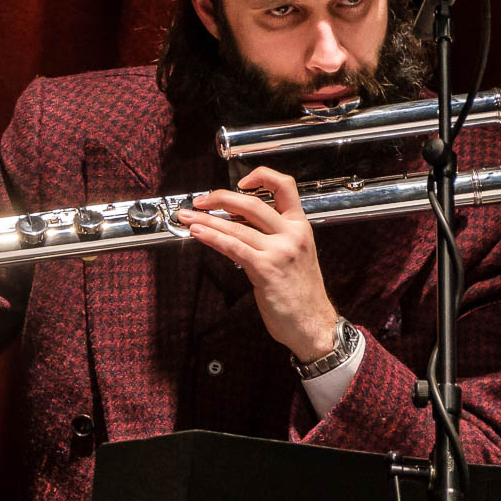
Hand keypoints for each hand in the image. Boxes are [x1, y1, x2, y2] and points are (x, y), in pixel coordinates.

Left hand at [175, 167, 339, 361]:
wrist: (313, 324)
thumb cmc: (302, 293)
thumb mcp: (297, 254)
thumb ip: (274, 235)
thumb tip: (239, 222)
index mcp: (300, 226)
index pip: (284, 186)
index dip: (261, 176)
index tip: (240, 181)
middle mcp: (291, 234)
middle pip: (251, 203)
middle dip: (220, 198)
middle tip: (200, 200)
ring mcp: (279, 251)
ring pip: (236, 226)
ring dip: (206, 220)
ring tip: (187, 217)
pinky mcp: (266, 269)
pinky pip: (232, 247)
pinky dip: (212, 237)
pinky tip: (198, 233)